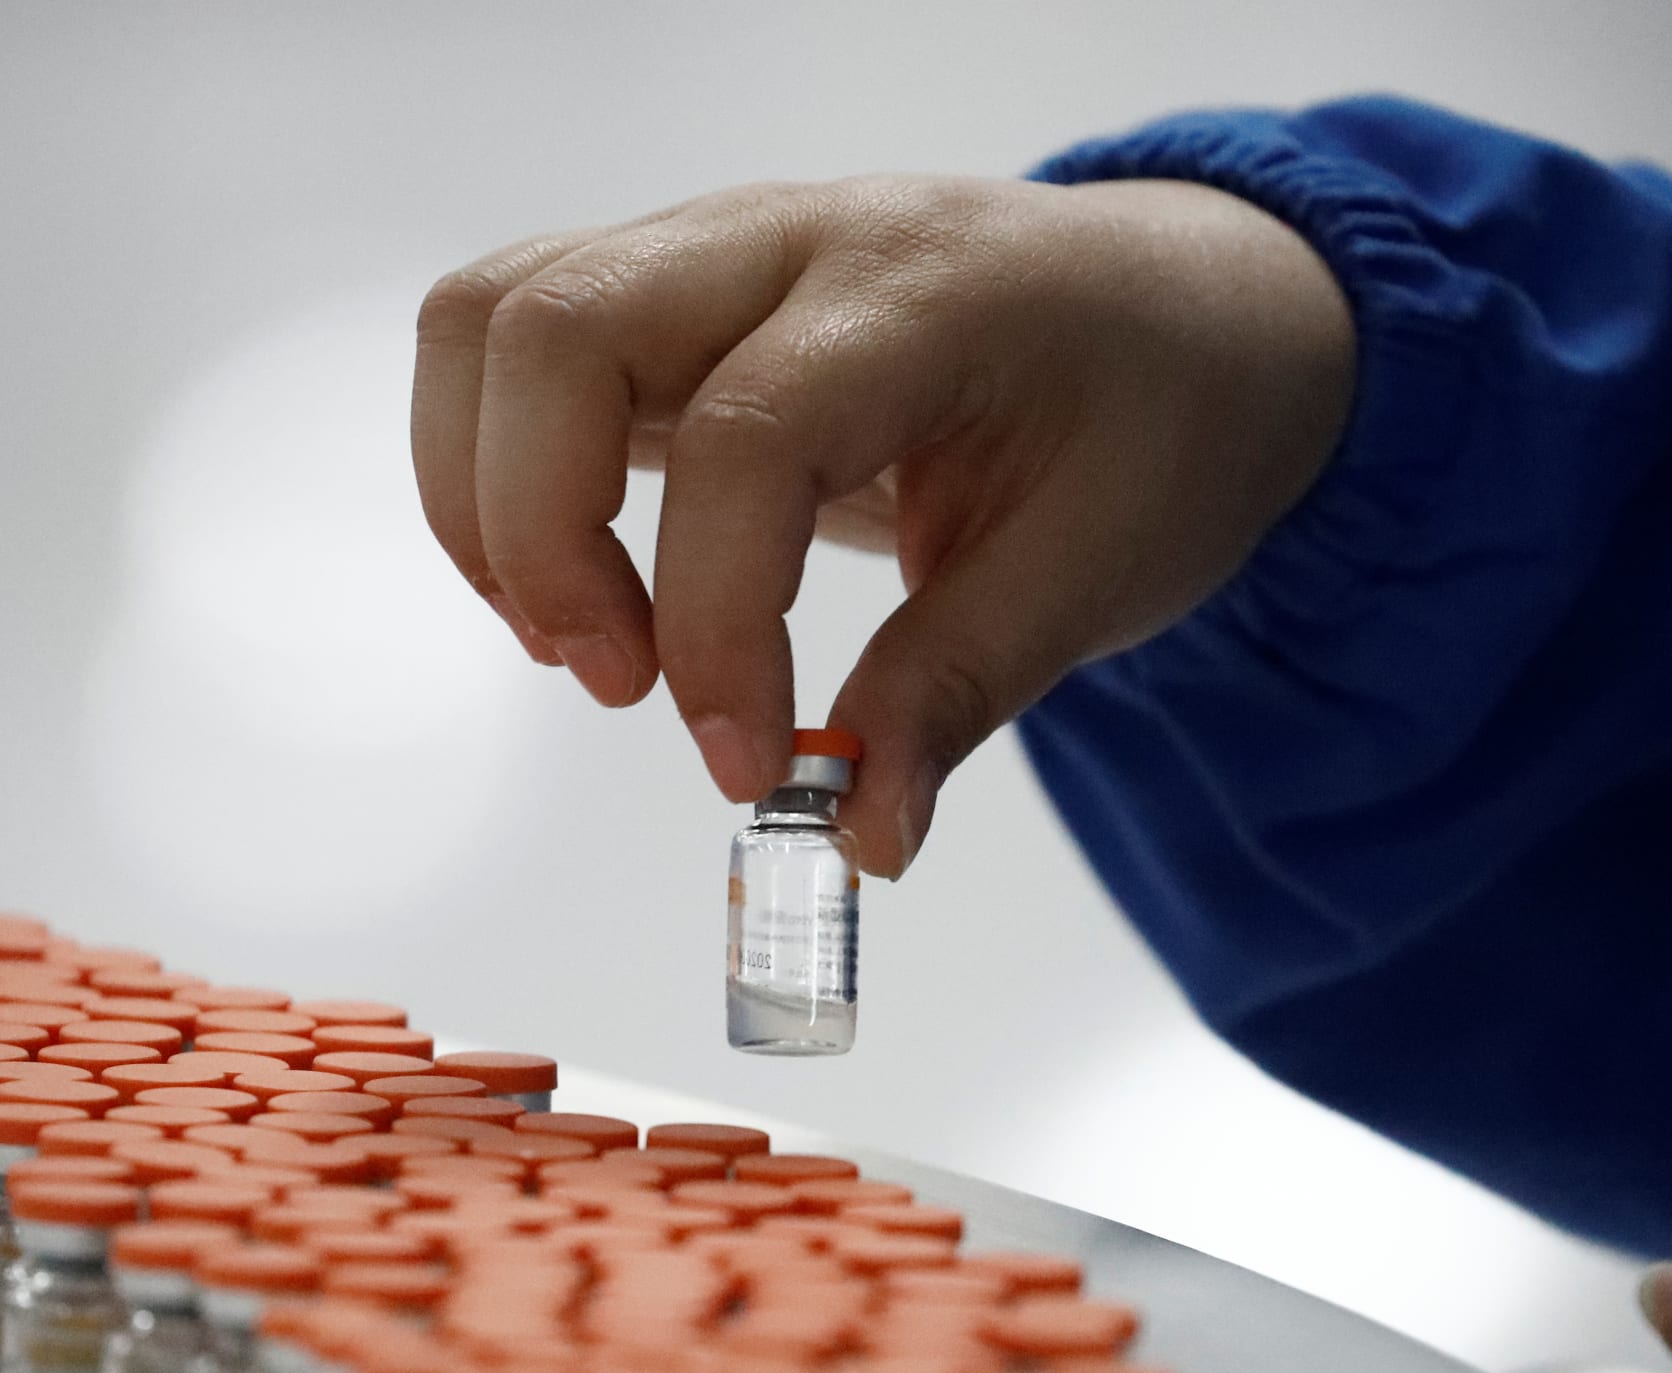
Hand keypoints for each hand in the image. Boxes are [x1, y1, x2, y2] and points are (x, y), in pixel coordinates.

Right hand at [411, 174, 1353, 874]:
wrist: (1182, 309)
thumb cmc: (1157, 420)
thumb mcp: (1099, 572)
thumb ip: (959, 694)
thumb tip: (859, 837)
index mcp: (928, 293)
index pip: (747, 437)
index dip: (715, 622)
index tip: (745, 768)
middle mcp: (793, 235)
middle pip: (560, 330)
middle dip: (542, 536)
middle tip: (622, 688)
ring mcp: (713, 248)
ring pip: (495, 317)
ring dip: (489, 498)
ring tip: (580, 641)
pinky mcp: (668, 293)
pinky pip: (510, 340)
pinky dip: (493, 470)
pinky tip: (579, 585)